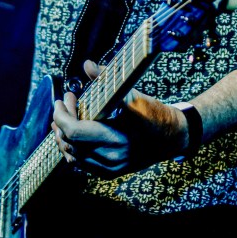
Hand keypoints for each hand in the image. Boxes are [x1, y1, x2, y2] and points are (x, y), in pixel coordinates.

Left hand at [51, 60, 187, 176]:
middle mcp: (112, 158)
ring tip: (65, 117)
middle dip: (61, 121)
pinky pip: (83, 165)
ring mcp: (111, 169)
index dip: (62, 115)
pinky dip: (74, 149)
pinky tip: (76, 134)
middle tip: (66, 102)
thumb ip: (109, 79)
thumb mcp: (135, 95)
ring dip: (64, 137)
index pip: (76, 132)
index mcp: (117, 139)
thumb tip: (87, 65)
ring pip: (74, 157)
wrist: (175, 137)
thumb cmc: (157, 114)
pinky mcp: (111, 172)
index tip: (61, 99)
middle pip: (71, 143)